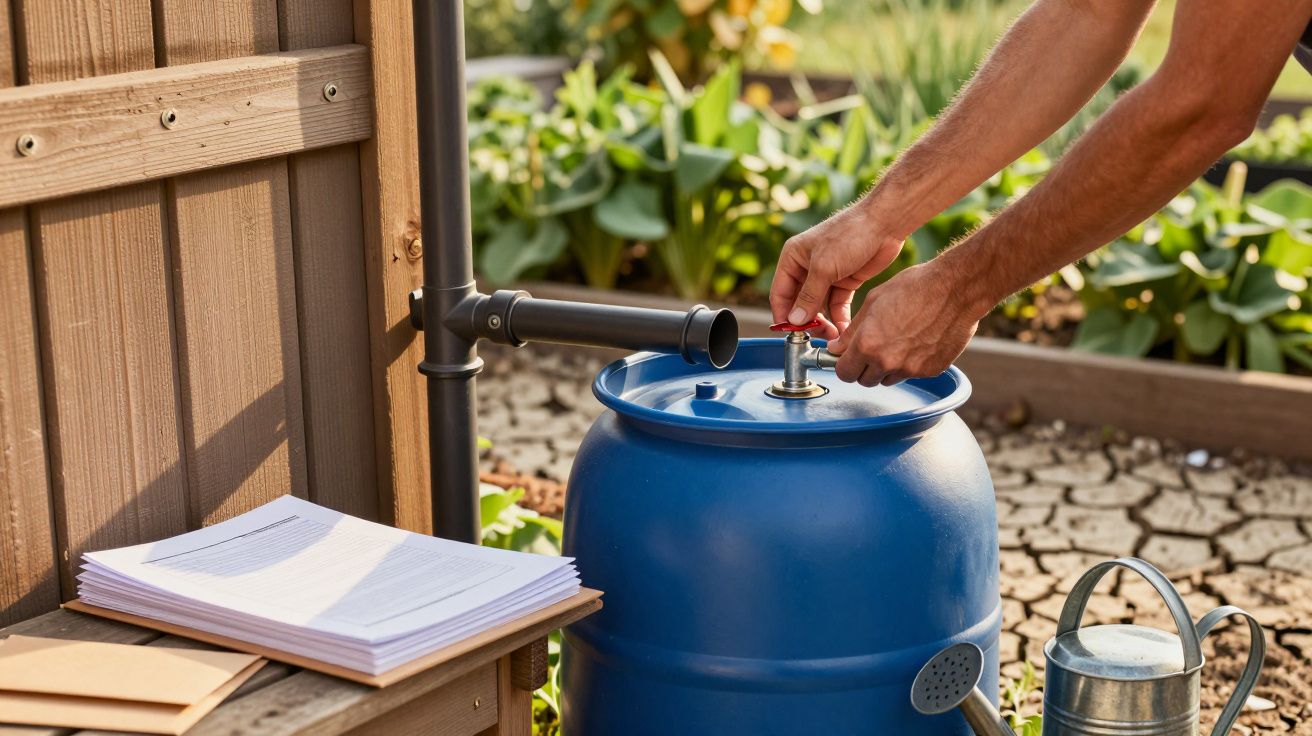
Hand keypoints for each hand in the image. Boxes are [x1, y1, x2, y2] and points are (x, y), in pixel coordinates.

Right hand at [769, 203, 903, 339]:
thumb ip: (808, 296)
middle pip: (799, 303)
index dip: (784, 315)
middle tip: (816, 336)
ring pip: (819, 307)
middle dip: (806, 321)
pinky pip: (837, 305)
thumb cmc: (850, 234)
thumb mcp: (824, 267)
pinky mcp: (845, 280)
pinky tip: (844, 330)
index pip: (780, 293)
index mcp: (793, 258)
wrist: (885, 223)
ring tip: (833, 336)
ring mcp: (827, 274)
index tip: (791, 334)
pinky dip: (840, 318)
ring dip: (825, 323)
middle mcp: (807, 267)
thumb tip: (795, 320)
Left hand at [827, 261, 983, 385]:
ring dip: (886, 368)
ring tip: (897, 341)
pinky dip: (910, 364)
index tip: (847, 358)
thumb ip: (852, 332)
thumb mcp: (873, 301)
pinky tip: (917, 342)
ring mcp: (911, 369)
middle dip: (864, 368)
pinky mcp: (930, 371)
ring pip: (888, 379)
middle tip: (872, 348)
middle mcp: (888, 361)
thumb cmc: (914, 287)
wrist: (956, 289)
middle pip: (865, 380)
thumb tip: (837, 349)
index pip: (844, 373)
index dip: (844, 365)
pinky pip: (911, 374)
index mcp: (868, 344)